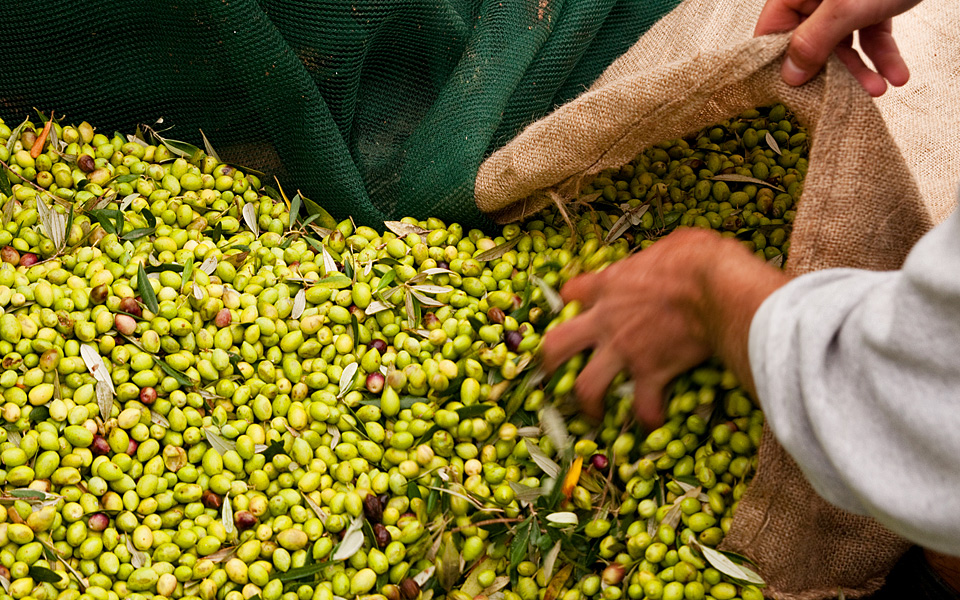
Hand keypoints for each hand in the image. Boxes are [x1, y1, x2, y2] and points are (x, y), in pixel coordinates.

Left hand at [541, 229, 788, 427]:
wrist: (718, 289)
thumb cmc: (699, 260)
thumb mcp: (671, 245)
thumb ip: (655, 257)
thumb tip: (666, 258)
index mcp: (608, 285)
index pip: (570, 292)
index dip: (570, 302)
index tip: (578, 309)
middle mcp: (606, 320)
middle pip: (557, 344)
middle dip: (550, 362)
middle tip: (556, 372)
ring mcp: (625, 350)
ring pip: (586, 386)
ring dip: (588, 404)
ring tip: (593, 413)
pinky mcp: (650, 373)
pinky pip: (642, 405)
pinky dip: (647, 415)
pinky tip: (651, 420)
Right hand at [754, 0, 922, 96]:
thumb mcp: (845, 6)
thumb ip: (814, 40)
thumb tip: (790, 75)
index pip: (772, 28)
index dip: (776, 60)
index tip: (787, 90)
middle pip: (810, 43)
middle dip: (830, 73)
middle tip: (838, 97)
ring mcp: (844, 2)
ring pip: (843, 45)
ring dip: (861, 71)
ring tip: (877, 89)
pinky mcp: (871, 5)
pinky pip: (870, 36)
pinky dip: (882, 57)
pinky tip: (895, 74)